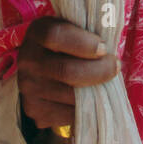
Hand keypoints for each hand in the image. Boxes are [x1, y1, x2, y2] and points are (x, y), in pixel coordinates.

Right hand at [17, 17, 117, 132]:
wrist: (41, 69)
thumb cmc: (66, 44)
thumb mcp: (71, 28)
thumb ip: (87, 30)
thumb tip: (111, 41)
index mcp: (36, 32)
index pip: (55, 35)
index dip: (83, 43)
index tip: (104, 48)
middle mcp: (27, 60)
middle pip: (65, 70)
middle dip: (98, 70)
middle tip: (115, 67)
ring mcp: (28, 87)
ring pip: (70, 95)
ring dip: (95, 91)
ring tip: (106, 82)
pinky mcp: (34, 109)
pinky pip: (67, 114)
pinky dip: (85, 109)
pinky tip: (91, 98)